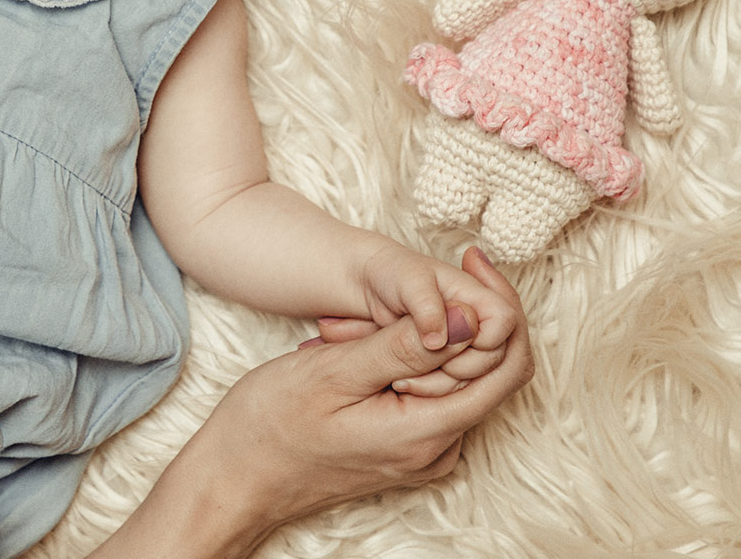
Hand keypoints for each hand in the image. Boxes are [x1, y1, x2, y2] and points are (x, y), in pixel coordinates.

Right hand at [114, 248, 530, 557]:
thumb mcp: (333, 371)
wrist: (232, 481)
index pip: (508, 364)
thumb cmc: (268, 427)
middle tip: (385, 296)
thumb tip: (470, 317)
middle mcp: (437, 450)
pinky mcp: (403, 449)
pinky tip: (350, 350)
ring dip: (416, 339)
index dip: (501, 304)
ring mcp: (422, 454)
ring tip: (345, 331)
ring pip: (451, 377)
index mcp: (428, 432)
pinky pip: (426, 394)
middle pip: (484, 369)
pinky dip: (401, 360)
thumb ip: (406, 346)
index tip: (469, 260)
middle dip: (446, 319)